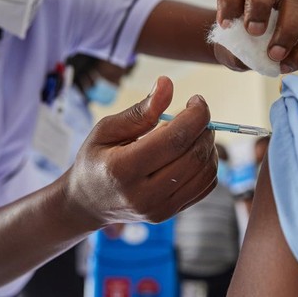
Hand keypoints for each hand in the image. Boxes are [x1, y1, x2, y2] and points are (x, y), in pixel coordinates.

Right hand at [64, 76, 217, 229]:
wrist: (89, 203)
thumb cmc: (96, 160)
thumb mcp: (107, 129)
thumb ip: (140, 110)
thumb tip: (167, 83)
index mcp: (123, 169)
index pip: (174, 140)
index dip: (195, 116)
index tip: (197, 100)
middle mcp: (143, 194)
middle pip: (194, 156)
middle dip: (204, 128)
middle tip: (196, 114)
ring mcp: (159, 209)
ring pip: (205, 172)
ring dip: (208, 145)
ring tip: (193, 132)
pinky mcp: (170, 213)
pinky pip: (205, 186)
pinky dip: (207, 164)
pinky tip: (192, 151)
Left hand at [215, 0, 297, 72]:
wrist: (244, 57)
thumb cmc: (233, 43)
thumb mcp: (226, 44)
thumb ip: (232, 42)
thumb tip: (248, 47)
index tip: (225, 24)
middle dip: (259, 0)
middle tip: (253, 31)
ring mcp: (289, 7)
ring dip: (287, 26)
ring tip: (273, 54)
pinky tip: (284, 65)